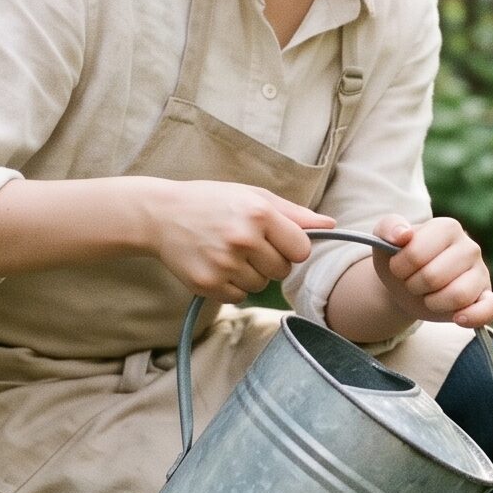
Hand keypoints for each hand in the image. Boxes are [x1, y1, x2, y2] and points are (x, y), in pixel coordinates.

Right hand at [144, 180, 333, 302]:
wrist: (161, 214)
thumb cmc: (213, 202)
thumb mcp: (253, 196)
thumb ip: (294, 214)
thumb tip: (331, 224)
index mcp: (259, 213)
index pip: (301, 249)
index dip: (291, 247)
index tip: (276, 240)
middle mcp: (242, 238)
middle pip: (282, 271)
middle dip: (271, 261)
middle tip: (247, 245)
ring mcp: (223, 263)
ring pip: (261, 286)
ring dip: (251, 274)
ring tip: (229, 253)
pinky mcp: (207, 284)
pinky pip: (238, 296)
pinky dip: (232, 286)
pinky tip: (217, 265)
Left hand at [371, 215, 492, 327]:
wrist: (406, 284)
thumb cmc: (398, 259)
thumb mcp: (384, 240)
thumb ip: (388, 227)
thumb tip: (402, 235)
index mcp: (447, 227)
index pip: (416, 254)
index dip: (399, 267)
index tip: (399, 266)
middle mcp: (470, 247)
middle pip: (433, 277)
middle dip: (414, 286)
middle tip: (414, 281)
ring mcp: (481, 272)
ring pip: (458, 295)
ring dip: (433, 302)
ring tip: (429, 295)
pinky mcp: (487, 296)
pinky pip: (491, 308)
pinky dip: (473, 316)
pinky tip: (457, 318)